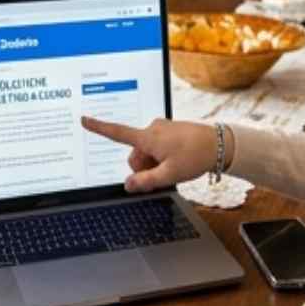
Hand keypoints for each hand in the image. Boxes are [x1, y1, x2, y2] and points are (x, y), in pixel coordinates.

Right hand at [81, 116, 220, 191]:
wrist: (220, 144)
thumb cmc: (195, 157)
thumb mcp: (169, 175)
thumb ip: (145, 181)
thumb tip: (127, 185)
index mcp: (148, 137)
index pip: (117, 133)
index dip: (98, 128)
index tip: (84, 120)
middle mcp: (152, 129)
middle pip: (134, 155)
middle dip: (143, 168)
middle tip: (163, 174)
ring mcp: (161, 129)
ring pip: (146, 153)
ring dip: (154, 163)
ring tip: (174, 167)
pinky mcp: (169, 131)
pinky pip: (156, 147)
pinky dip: (161, 157)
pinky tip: (177, 161)